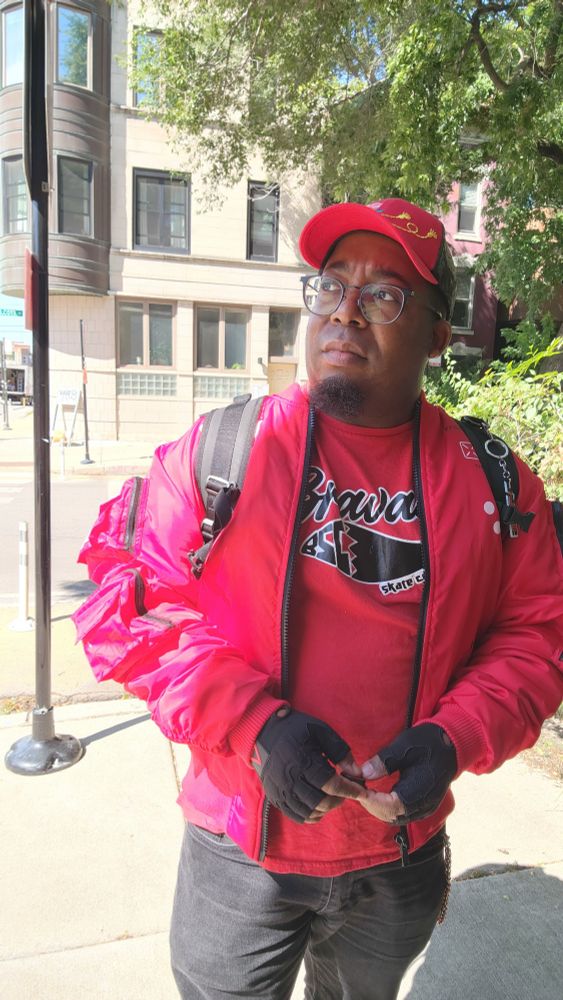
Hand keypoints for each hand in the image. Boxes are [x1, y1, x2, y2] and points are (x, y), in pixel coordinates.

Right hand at [251, 707, 365, 823]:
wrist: (262, 732)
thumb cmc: (295, 729)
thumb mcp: (320, 731)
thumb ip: (340, 751)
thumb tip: (357, 772)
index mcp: (303, 761)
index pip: (332, 785)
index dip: (350, 790)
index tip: (362, 791)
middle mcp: (291, 779)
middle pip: (322, 802)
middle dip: (339, 799)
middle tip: (345, 790)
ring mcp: (281, 791)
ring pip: (310, 812)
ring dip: (326, 808)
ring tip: (332, 796)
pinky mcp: (275, 797)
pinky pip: (297, 816)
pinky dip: (312, 815)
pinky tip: (319, 805)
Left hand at [350, 723, 456, 823]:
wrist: (454, 743)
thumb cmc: (430, 741)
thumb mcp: (404, 746)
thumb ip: (384, 762)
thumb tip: (363, 774)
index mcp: (418, 793)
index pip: (387, 807)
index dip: (367, 799)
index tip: (353, 787)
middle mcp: (422, 806)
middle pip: (389, 815)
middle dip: (369, 803)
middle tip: (355, 786)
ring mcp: (424, 808)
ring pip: (394, 816)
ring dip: (377, 806)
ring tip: (364, 789)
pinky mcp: (424, 805)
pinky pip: (402, 813)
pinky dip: (387, 807)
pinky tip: (378, 794)